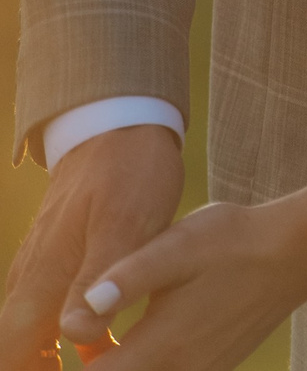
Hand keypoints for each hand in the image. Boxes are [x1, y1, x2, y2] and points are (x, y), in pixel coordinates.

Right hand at [0, 126, 181, 370]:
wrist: (121, 126)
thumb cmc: (127, 174)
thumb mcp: (126, 225)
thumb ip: (99, 279)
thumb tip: (73, 333)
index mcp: (41, 283)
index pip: (9, 354)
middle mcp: (30, 285)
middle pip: (16, 353)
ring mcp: (43, 275)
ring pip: (32, 339)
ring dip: (49, 364)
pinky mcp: (62, 266)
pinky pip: (53, 318)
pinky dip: (70, 342)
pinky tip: (106, 352)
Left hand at [53, 200, 306, 370]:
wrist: (301, 250)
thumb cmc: (236, 242)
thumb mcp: (177, 247)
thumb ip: (127, 278)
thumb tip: (84, 310)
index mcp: (160, 347)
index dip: (82, 359)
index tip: (80, 338)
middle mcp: (181, 370)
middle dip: (106, 362)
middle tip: (105, 332)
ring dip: (132, 362)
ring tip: (128, 335)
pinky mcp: (219, 364)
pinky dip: (156, 362)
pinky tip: (160, 332)